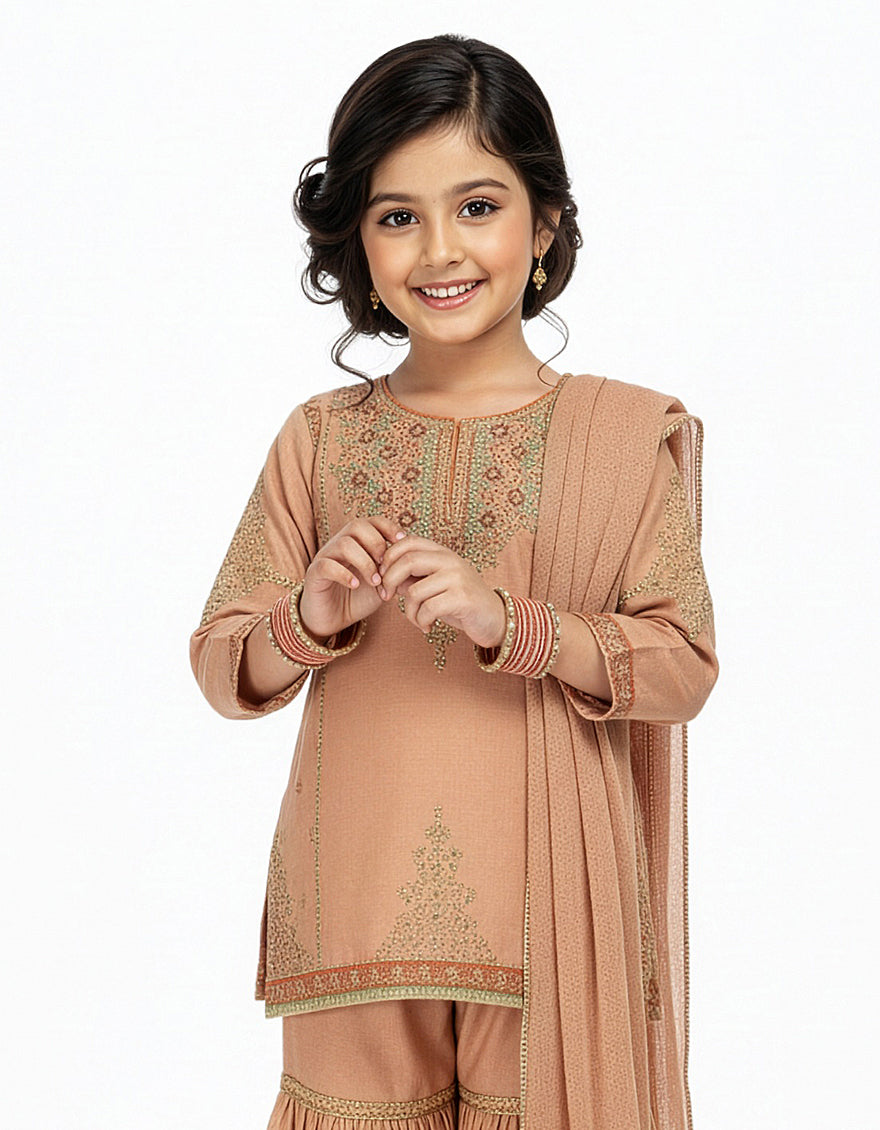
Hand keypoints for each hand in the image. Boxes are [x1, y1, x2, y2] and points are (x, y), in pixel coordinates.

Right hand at [300, 517, 408, 639]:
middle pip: (357, 526)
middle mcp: (340, 544)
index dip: (388, 527)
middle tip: (387, 566)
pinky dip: (344, 574)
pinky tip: (355, 585)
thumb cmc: (358, 598)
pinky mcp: (315, 574)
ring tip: (374, 581)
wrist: (333, 619)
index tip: (402, 542)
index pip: (372, 521)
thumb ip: (395, 573)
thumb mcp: (382, 584)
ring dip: (364, 562)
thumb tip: (418, 566)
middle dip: (377, 544)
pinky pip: (326, 565)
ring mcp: (326, 557)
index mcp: (358, 542)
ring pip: (343, 544)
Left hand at [377, 534, 506, 648]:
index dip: (388, 558)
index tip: (382, 578)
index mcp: (443, 553)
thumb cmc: (460, 602)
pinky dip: (421, 622)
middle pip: (407, 561)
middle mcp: (451, 560)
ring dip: (408, 611)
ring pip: (414, 591)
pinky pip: (427, 609)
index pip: (408, 542)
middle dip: (389, 581)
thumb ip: (413, 578)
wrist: (495, 619)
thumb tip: (384, 576)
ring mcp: (457, 578)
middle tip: (387, 597)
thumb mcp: (435, 586)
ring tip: (418, 620)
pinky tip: (428, 627)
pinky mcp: (462, 598)